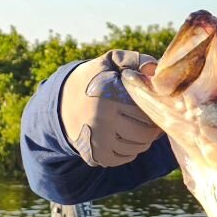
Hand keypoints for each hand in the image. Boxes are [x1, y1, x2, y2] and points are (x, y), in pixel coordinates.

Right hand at [60, 50, 161, 166]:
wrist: (62, 101)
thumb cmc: (95, 79)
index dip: (154, 106)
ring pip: (139, 146)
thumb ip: (135, 59)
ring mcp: (98, 140)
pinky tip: (124, 136)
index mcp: (108, 94)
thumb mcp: (110, 62)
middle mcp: (102, 119)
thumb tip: (154, 70)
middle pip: (146, 131)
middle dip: (153, 125)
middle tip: (150, 118)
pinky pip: (126, 157)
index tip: (151, 102)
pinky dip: (131, 149)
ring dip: (144, 138)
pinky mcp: (95, 155)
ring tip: (138, 125)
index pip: (147, 109)